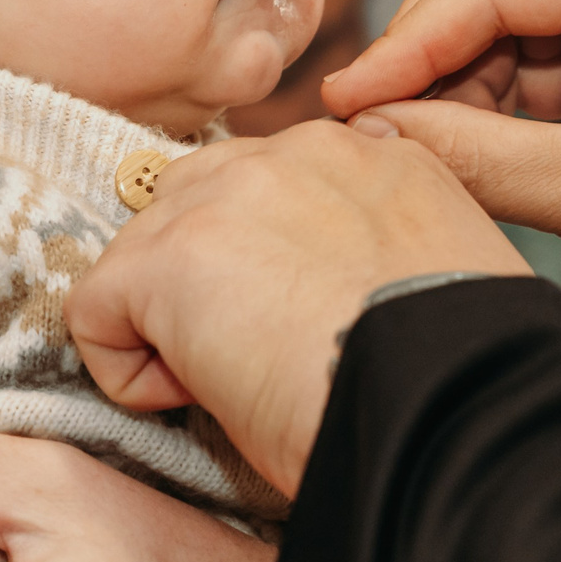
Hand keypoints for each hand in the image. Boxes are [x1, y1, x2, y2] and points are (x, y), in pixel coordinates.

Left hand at [69, 121, 530, 491]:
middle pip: (191, 204)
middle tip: (261, 359)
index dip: (265, 267)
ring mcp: (224, 196)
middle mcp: (295, 152)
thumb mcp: (442, 275)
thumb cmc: (465, 377)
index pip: (270, 189)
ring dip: (171, 327)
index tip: (303, 331)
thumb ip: (381, 246)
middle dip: (202, 284)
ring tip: (245, 383)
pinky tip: (206, 401)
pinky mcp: (167, 258)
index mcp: (373, 157)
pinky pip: (95, 313)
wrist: (458, 409)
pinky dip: (131, 376)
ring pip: (143, 256)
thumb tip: (330, 286)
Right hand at [321, 0, 560, 436]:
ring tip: (418, 147)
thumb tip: (368, 129)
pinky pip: (536, 51)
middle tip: (370, 119)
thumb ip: (476, 157)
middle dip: (428, 45)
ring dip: (456, 76)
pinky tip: (461, 148)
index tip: (347, 102)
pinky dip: (491, 97)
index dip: (411, 41)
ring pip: (506, 10)